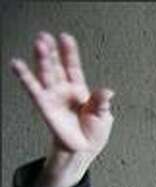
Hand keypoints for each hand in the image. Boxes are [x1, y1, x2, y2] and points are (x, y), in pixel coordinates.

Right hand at [10, 32, 114, 186]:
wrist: (83, 149)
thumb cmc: (94, 132)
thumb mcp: (103, 115)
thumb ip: (102, 102)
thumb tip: (108, 91)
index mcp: (80, 89)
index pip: (73, 66)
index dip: (69, 52)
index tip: (65, 37)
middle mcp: (64, 89)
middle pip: (56, 66)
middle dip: (52, 51)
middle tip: (46, 36)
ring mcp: (53, 96)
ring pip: (46, 73)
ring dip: (42, 59)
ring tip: (39, 44)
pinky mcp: (44, 105)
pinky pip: (33, 89)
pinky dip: (25, 77)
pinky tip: (17, 65)